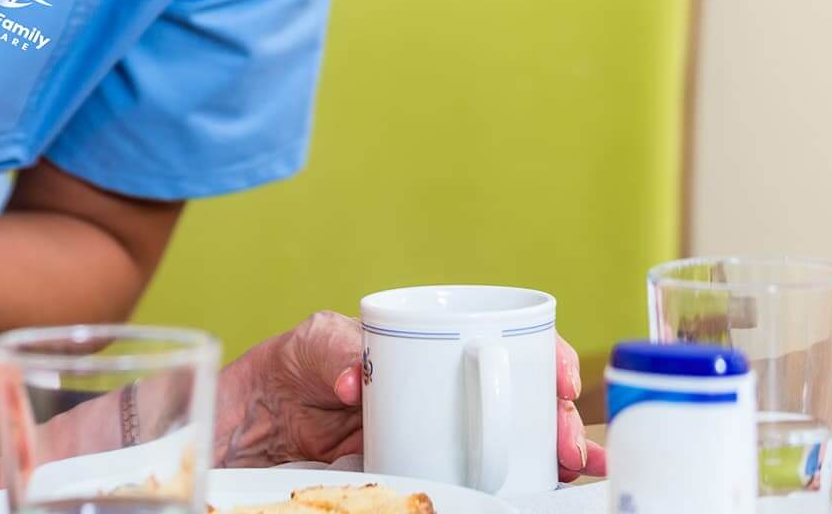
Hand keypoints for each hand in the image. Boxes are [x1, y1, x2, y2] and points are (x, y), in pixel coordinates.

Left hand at [216, 312, 606, 479]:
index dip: (545, 358)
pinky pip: (479, 477)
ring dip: (553, 455)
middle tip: (569, 445)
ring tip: (576, 471)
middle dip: (558, 419)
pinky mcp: (428, 468)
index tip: (560, 381)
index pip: (504, 343)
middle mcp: (448, 388)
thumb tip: (356, 382)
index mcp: (432, 347)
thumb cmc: (290, 367)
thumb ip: (331, 352)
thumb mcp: (309, 346)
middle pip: (523, 398)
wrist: (255, 422)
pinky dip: (516, 482)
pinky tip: (549, 489)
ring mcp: (441, 431)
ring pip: (514, 440)